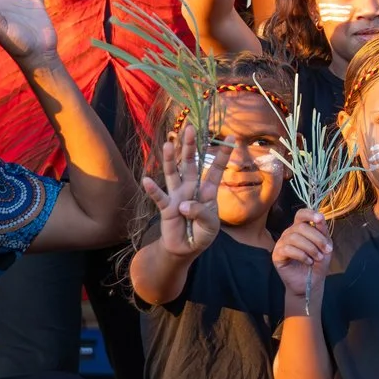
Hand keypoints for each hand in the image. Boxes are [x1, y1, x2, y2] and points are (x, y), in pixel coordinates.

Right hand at [139, 125, 218, 258]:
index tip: (231, 137)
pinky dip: (153, 190)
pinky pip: (160, 197)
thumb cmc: (201, 234)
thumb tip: (184, 205)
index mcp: (207, 191)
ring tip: (167, 143)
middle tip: (190, 129)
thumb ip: (202, 214)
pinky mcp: (166, 208)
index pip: (216, 170)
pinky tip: (147, 180)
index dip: (222, 155)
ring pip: (173, 174)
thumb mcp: (210, 227)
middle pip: (190, 164)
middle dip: (190, 147)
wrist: (185, 249)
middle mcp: (191, 188)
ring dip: (170, 160)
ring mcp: (177, 196)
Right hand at [273, 207, 333, 303]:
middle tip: (327, 250)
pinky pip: (288, 249)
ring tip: (318, 258)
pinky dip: (302, 255)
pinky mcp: (277, 254)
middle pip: (300, 226)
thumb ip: (322, 232)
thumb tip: (321, 217)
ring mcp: (282, 243)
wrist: (311, 282)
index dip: (310, 214)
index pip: (301, 214)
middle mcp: (289, 233)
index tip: (320, 219)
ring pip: (294, 237)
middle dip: (316, 238)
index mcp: (300, 228)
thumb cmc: (318, 263)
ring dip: (310, 248)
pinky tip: (308, 261)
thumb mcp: (325, 245)